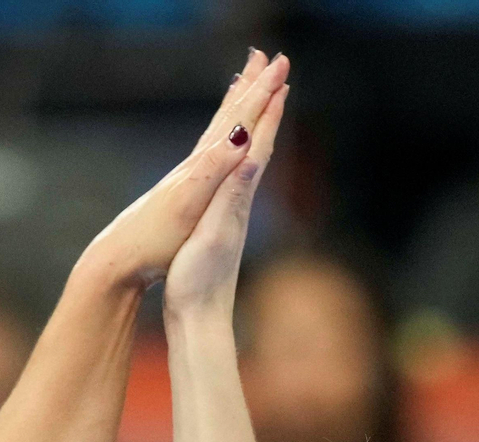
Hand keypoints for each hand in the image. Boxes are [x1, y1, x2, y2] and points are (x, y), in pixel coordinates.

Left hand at [75, 49, 289, 291]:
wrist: (117, 261)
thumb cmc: (153, 238)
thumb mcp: (188, 203)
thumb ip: (215, 168)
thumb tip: (242, 134)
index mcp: (202, 166)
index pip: (238, 120)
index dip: (262, 92)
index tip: (281, 63)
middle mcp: (194, 166)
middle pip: (227, 117)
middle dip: (251, 87)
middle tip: (267, 58)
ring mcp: (186, 178)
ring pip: (217, 132)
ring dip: (235, 107)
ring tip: (244, 84)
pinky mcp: (180, 193)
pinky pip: (207, 152)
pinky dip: (219, 137)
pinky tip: (219, 141)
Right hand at [164, 70, 287, 318]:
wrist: (199, 325)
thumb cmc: (198, 284)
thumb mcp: (212, 234)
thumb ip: (231, 194)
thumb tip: (249, 154)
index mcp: (236, 204)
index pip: (256, 150)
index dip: (267, 115)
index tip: (279, 80)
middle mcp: (239, 210)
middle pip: (258, 153)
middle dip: (267, 117)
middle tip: (277, 82)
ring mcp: (230, 223)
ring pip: (247, 170)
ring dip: (254, 139)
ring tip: (259, 116)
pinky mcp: (218, 235)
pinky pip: (233, 189)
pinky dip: (236, 168)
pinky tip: (233, 171)